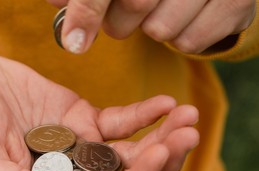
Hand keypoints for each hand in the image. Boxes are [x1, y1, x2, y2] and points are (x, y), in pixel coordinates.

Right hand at [0, 51, 198, 170]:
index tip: (158, 154)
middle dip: (159, 164)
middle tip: (187, 135)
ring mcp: (75, 150)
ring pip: (128, 155)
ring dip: (161, 140)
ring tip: (188, 119)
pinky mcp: (79, 121)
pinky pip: (118, 123)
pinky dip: (143, 115)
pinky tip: (165, 104)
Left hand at [48, 0, 255, 53]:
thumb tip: (56, 3)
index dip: (88, 10)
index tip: (74, 42)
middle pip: (136, 4)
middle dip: (118, 21)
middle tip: (123, 12)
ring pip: (161, 30)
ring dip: (150, 28)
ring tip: (160, 8)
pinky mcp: (237, 4)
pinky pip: (189, 43)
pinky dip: (178, 37)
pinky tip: (183, 16)